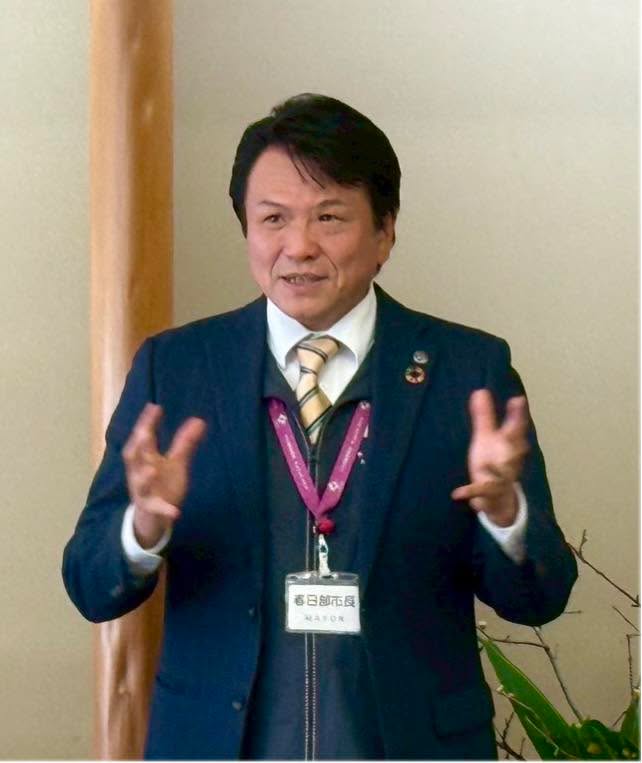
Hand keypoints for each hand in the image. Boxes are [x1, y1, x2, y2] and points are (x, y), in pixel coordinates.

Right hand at [122, 403, 206, 547]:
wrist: (152, 516)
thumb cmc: (163, 483)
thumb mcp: (175, 462)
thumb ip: (185, 443)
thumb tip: (199, 421)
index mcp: (145, 458)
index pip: (143, 438)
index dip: (146, 423)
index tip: (154, 407)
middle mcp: (139, 472)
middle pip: (133, 457)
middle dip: (137, 445)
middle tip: (144, 432)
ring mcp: (143, 491)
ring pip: (140, 483)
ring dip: (145, 476)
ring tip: (153, 469)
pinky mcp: (152, 508)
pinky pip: (157, 509)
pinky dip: (165, 510)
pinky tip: (176, 512)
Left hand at [451, 389, 528, 526]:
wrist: (499, 499)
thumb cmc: (493, 462)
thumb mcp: (486, 438)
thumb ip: (484, 416)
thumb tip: (480, 391)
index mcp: (510, 445)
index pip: (516, 429)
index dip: (518, 415)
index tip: (518, 399)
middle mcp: (509, 461)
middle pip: (514, 451)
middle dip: (514, 443)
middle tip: (511, 434)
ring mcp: (501, 479)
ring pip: (502, 474)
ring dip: (494, 470)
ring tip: (485, 464)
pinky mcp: (489, 493)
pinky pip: (482, 493)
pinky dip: (471, 494)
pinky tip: (457, 494)